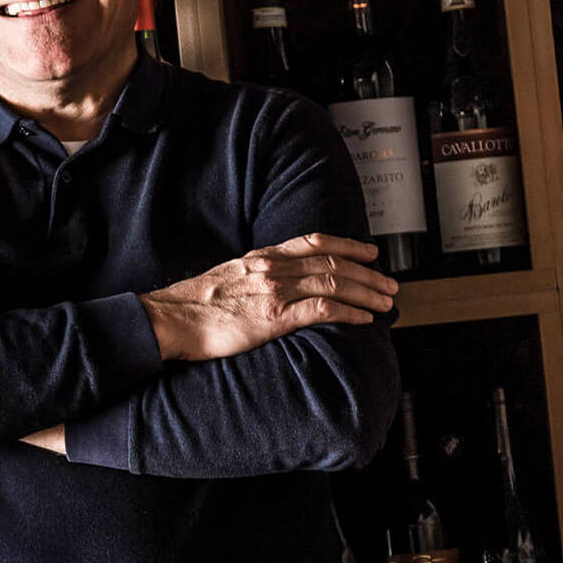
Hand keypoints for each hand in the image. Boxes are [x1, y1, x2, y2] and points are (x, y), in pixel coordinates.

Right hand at [139, 233, 396, 362]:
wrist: (172, 319)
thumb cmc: (196, 305)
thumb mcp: (230, 277)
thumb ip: (257, 275)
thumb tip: (278, 284)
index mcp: (263, 256)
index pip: (314, 242)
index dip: (348, 245)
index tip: (370, 252)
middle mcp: (273, 267)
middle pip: (332, 263)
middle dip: (367, 273)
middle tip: (390, 284)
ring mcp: (275, 290)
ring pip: (334, 284)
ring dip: (366, 293)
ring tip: (386, 302)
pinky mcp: (274, 317)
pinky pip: (322, 311)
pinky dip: (348, 313)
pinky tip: (364, 320)